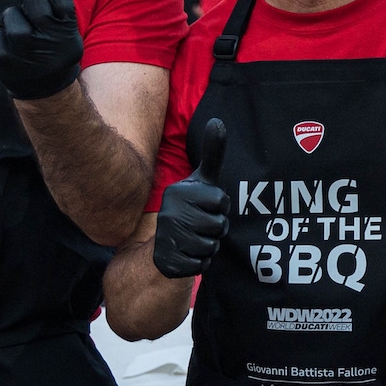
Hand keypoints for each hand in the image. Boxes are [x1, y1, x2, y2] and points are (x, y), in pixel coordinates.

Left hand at [0, 0, 83, 99]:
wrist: (45, 89)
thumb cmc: (52, 48)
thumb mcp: (64, 30)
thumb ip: (54, 6)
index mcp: (68, 34)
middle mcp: (51, 45)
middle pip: (36, 5)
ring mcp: (27, 56)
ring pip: (11, 16)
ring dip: (11, 15)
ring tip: (17, 25)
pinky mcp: (5, 63)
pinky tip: (5, 38)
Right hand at [154, 118, 229, 277]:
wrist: (164, 244)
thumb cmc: (191, 207)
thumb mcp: (202, 180)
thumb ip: (212, 153)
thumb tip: (218, 120)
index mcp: (179, 193)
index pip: (221, 201)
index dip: (219, 206)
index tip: (205, 205)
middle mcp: (170, 213)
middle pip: (219, 226)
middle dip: (216, 228)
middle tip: (201, 224)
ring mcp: (167, 238)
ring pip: (212, 246)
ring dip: (209, 245)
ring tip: (195, 238)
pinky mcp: (169, 261)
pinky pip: (202, 265)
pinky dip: (200, 262)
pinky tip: (188, 254)